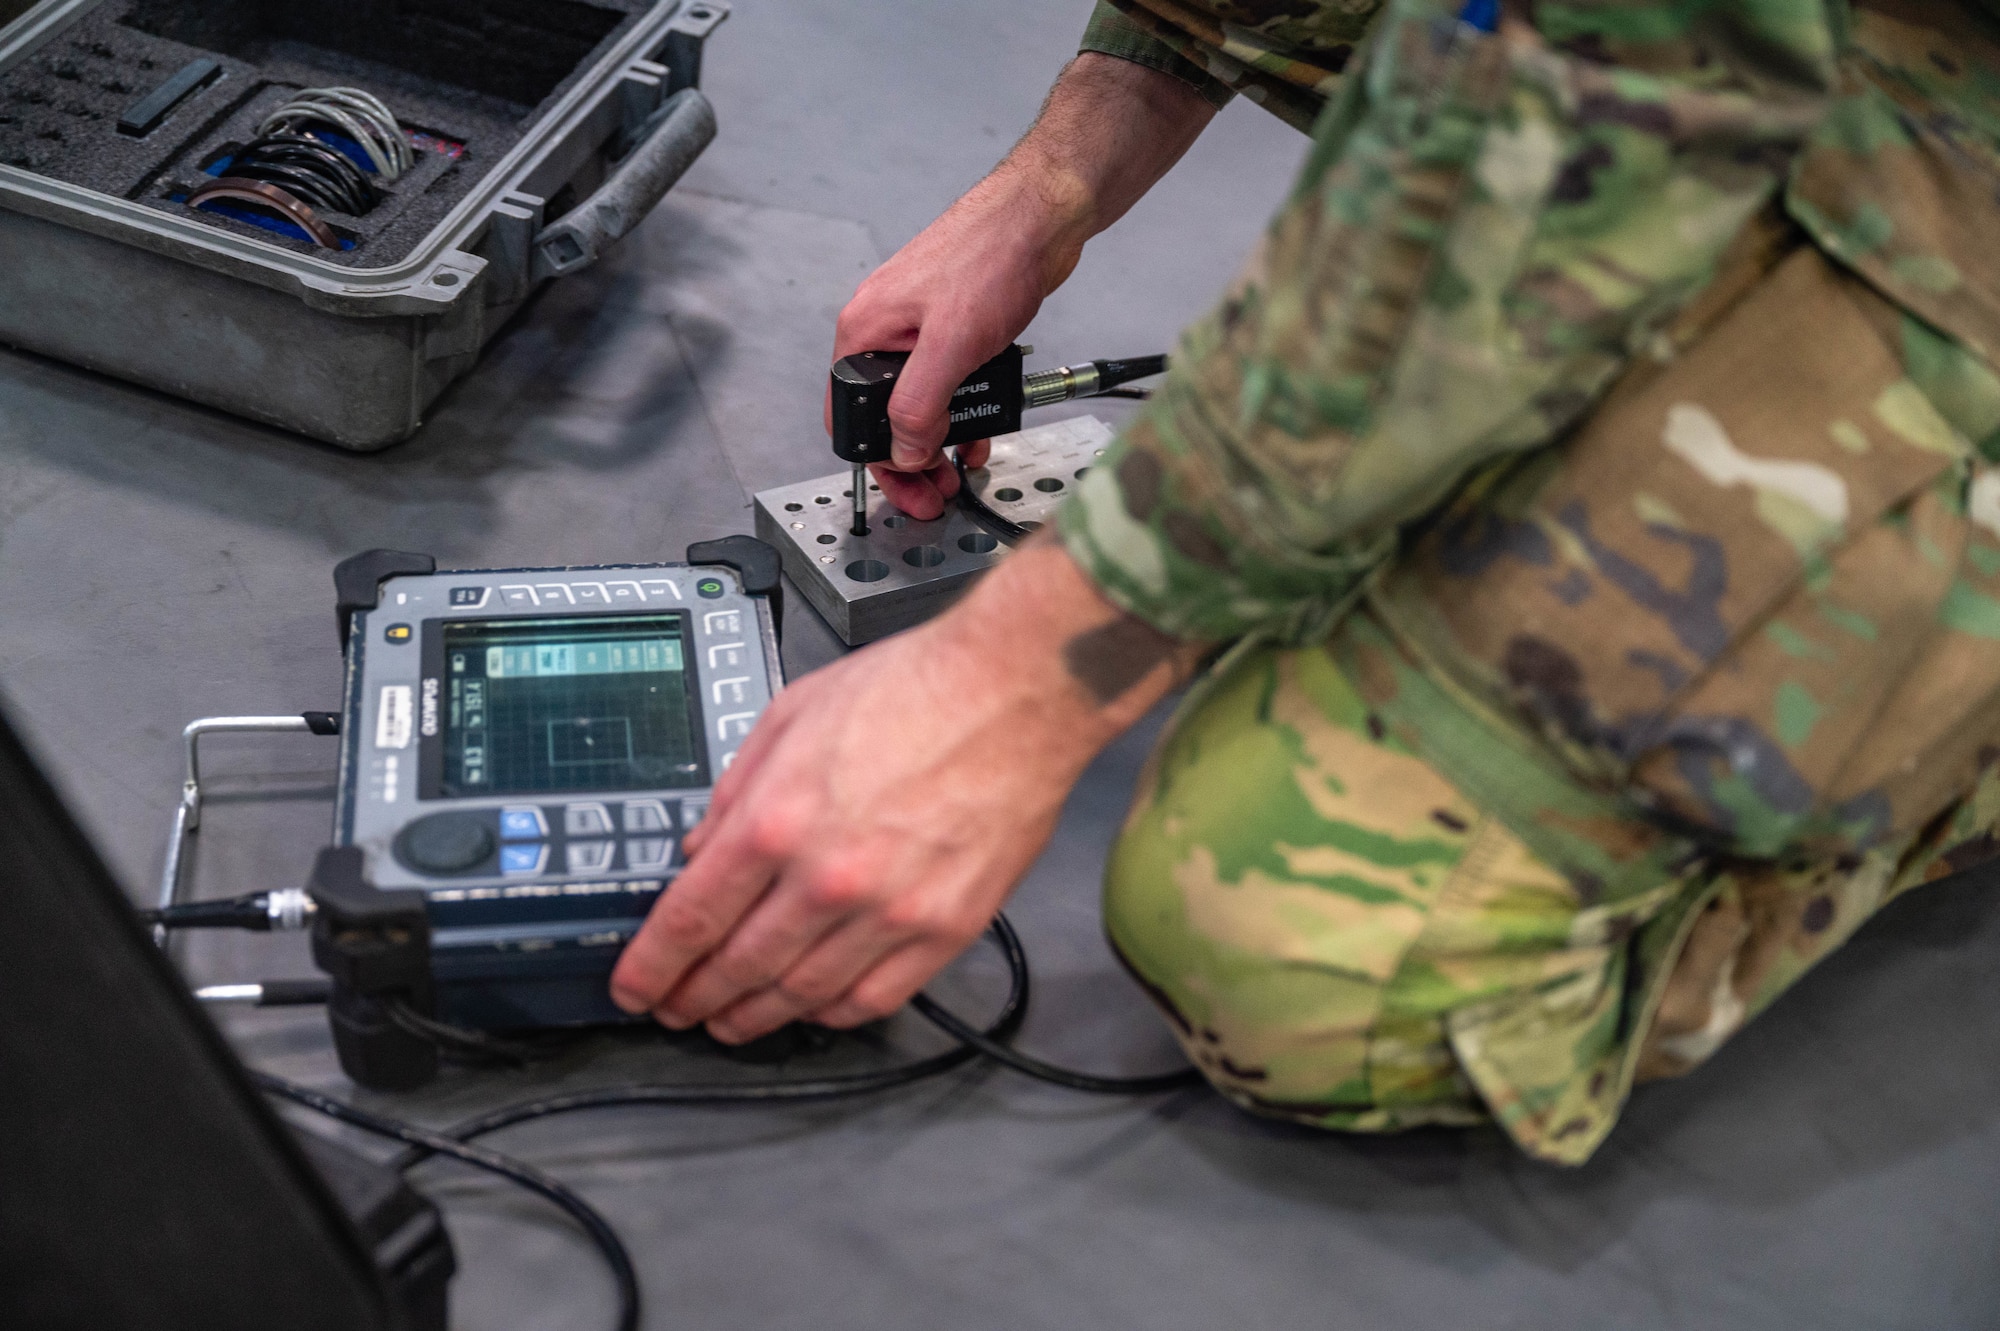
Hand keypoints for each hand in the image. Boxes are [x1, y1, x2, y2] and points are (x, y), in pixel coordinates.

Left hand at [608, 540, 1204, 1042]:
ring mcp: (889, 911)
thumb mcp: (791, 715)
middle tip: (675, 1009)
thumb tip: (701, 847)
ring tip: (731, 1021)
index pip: (691, 918)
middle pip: (737, 968)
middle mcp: (827, 876)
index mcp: (777, 819)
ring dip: (754, 1017)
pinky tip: (811, 1009)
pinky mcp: (945, 928)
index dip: (652, 965)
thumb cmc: (915, 689)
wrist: (1015, 692)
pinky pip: (874, 998)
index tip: (635, 985)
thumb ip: (736, 789)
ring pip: (800, 995)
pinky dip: (832, 1013)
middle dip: (693, 998)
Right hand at [825, 53, 1220, 518]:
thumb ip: (918, 403)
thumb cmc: (991, 257)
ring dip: (938, 440)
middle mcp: (884, 332)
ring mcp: (919, 331)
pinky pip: (948, 385)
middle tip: (938, 492)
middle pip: (883, 417)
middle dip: (909, 459)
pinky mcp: (953, 330)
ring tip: (961, 466)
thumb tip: (902, 451)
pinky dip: (962, 413)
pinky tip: (981, 429)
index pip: (849, 417)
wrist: (1041, 216)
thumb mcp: (950, 345)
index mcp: (864, 332)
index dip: (879, 462)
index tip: (910, 490)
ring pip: (918, 404)